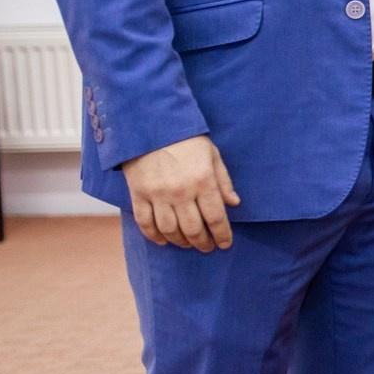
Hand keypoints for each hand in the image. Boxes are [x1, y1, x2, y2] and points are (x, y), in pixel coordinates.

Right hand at [123, 134, 240, 251]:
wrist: (149, 125)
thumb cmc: (186, 139)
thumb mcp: (212, 154)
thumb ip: (223, 180)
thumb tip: (234, 203)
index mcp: (203, 181)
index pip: (216, 218)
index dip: (222, 235)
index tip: (225, 244)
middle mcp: (181, 192)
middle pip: (193, 229)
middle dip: (203, 243)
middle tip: (207, 247)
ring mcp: (157, 195)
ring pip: (170, 230)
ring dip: (181, 242)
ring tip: (188, 244)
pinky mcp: (138, 194)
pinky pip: (145, 223)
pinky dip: (154, 236)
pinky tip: (163, 241)